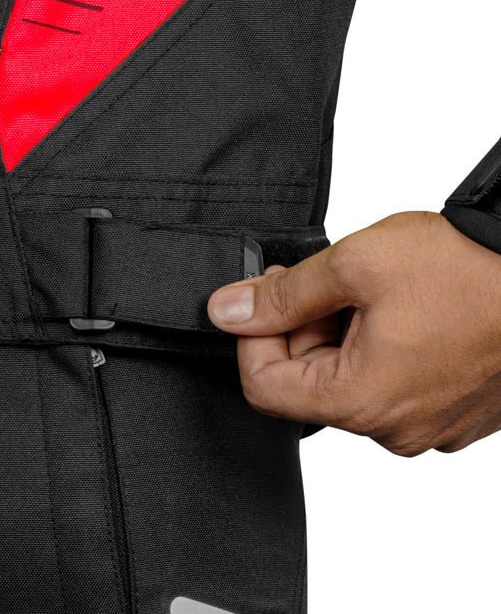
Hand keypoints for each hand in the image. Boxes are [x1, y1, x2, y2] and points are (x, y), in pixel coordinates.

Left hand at [207, 211, 500, 455]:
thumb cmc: (467, 268)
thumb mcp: (355, 265)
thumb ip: (281, 295)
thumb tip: (227, 311)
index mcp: (362, 402)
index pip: (262, 387)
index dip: (251, 335)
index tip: (263, 296)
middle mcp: (393, 429)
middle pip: (305, 385)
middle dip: (300, 329)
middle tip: (322, 281)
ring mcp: (427, 426)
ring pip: (346, 384)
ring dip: (339, 336)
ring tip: (371, 292)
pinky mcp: (449, 413)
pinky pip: (388, 387)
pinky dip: (375, 350)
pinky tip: (399, 313)